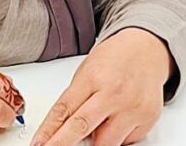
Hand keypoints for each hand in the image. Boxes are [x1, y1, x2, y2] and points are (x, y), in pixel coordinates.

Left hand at [31, 28, 173, 145]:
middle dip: (62, 144)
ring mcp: (132, 107)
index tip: (38, 144)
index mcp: (93, 78)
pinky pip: (125, 141)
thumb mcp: (86, 73)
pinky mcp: (148, 118)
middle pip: (81, 127)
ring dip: (95, 142)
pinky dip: (117, 136)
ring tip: (96, 128)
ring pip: (106, 143)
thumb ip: (75, 101)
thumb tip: (59, 132)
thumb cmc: (114, 60)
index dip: (48, 131)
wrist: (146, 49)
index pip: (64, 110)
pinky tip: (118, 119)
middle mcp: (113, 93)